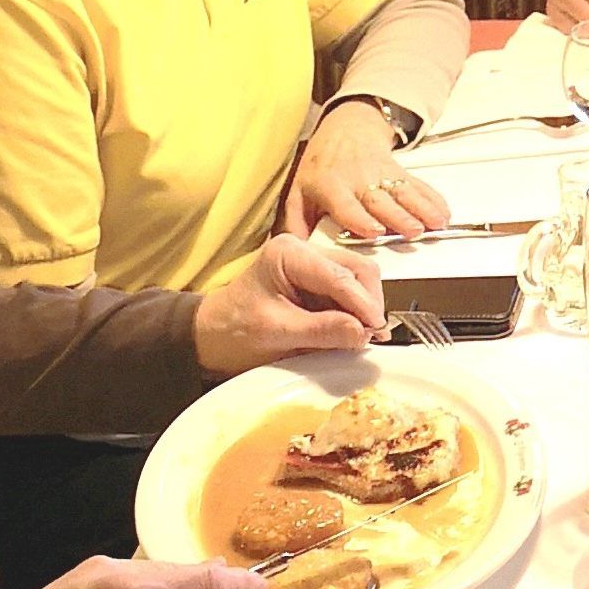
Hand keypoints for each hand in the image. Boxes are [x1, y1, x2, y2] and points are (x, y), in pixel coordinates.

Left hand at [196, 233, 385, 377]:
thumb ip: (321, 331)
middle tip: (372, 334)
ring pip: (360, 279)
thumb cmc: (233, 331)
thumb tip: (362, 332)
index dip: (362, 302)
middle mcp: (305, 251)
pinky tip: (356, 331)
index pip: (338, 274)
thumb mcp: (276, 333)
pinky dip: (357, 312)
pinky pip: (350, 292)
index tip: (376, 327)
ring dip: (365, 308)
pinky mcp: (320, 283)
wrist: (212, 337)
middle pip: (357, 269)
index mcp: (288, 254)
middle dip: (368, 302)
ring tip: (364, 336)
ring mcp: (315, 265)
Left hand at [283, 101, 450, 239]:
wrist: (344, 130)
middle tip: (413, 231)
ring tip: (436, 223)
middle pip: (381, 199)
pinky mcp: (399, 172)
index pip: (347, 205)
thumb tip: (296, 251)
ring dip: (423, 208)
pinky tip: (443, 212)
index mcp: (331, 186)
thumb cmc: (321, 166)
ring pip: (404, 192)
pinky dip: (433, 199)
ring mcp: (381, 174)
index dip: (361, 218)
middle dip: (399, 216)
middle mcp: (358, 180)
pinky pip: (419, 186)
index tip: (375, 231)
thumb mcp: (298, 192)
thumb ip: (296, 223)